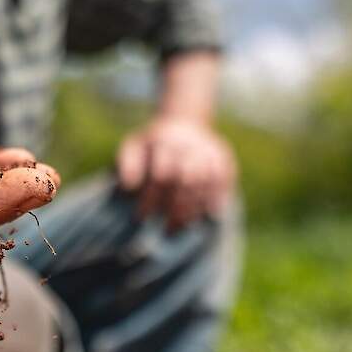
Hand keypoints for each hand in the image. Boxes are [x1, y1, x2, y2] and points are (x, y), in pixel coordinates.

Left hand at [117, 116, 235, 229]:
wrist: (183, 122)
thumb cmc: (152, 144)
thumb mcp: (133, 147)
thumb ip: (127, 164)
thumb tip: (128, 186)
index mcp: (163, 141)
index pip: (160, 175)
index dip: (151, 198)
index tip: (142, 217)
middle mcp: (188, 144)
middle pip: (186, 180)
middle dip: (176, 207)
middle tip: (166, 229)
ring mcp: (208, 149)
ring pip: (205, 182)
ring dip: (195, 207)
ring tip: (182, 226)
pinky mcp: (223, 156)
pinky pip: (224, 180)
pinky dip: (217, 198)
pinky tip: (209, 215)